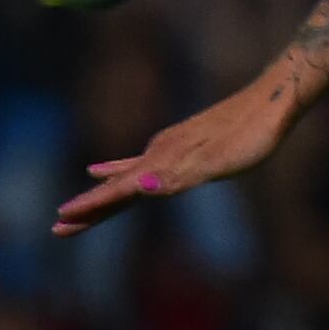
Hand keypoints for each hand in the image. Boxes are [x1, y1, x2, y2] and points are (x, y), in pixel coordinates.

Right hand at [55, 77, 294, 234]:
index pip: (120, 191)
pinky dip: (115, 170)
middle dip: (88, 211)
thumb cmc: (253, 135)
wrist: (273, 99)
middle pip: (116, 188)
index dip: (92, 208)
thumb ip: (180, 175)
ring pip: (122, 177)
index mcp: (166, 162)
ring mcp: (166, 147)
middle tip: (55, 230)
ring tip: (71, 208)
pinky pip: (136, 162)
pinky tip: (100, 168)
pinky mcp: (178, 143)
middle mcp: (159, 154)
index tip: (60, 221)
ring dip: (98, 196)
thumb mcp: (219, 160)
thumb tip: (140, 188)